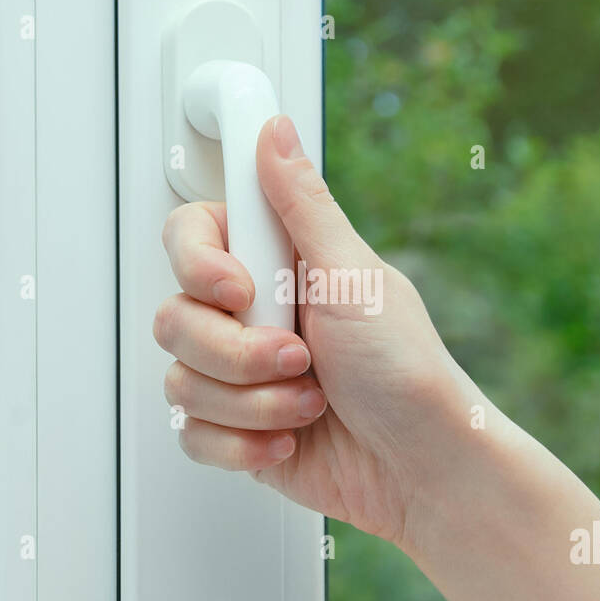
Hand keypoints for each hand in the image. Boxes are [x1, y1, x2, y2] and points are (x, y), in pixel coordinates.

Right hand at [154, 114, 479, 546]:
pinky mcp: (237, 428)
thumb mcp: (354, 277)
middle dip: (237, 352)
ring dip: (253, 401)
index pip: (191, 236)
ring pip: (183, 380)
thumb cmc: (407, 372)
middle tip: (299, 359)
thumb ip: (301, 205)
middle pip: (176, 317)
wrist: (423, 469)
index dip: (199, 265)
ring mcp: (241, 374)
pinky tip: (289, 438)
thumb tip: (275, 131)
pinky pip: (192, 433)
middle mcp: (252, 315)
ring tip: (310, 403)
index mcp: (278, 265)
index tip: (240, 291)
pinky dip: (243, 444)